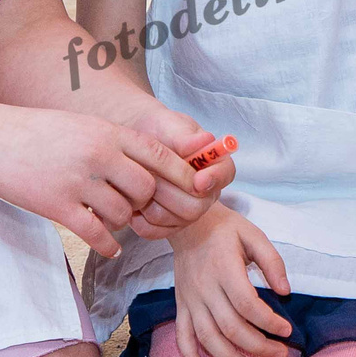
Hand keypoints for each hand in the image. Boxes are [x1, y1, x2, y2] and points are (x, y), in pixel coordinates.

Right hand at [0, 107, 208, 257]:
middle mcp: (97, 155)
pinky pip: (97, 235)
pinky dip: (108, 246)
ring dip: (121, 223)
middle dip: (144, 204)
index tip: (189, 190)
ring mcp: (77, 182)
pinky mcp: (58, 207)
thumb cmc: (38, 133)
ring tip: (108, 219)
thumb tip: (151, 163)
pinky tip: (107, 247)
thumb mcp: (82, 126)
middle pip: (145, 189)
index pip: (159, 155)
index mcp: (107, 132)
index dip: (180, 176)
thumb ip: (115, 142)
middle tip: (131, 207)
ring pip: (122, 214)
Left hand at [99, 93, 228, 236]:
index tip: (198, 179)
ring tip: (137, 181)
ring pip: (175, 220)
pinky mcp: (166, 226)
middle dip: (170, 190)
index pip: (225, 174)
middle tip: (150, 173)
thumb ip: (185, 136)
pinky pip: (154, 231)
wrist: (133, 146)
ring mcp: (187, 212)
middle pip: (198, 206)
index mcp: (214, 164)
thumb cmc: (157, 131)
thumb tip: (204, 140)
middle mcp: (205, 192)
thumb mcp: (169, 125)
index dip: (214, 178)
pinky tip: (130, 199)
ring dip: (152, 201)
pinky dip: (138, 217)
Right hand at [167, 206, 291, 356]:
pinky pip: (181, 335)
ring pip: (207, 337)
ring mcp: (190, 299)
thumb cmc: (225, 229)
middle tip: (281, 356)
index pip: (247, 305)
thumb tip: (286, 292)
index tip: (287, 330)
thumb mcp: (254, 235)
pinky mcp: (182, 304)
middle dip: (258, 347)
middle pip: (230, 327)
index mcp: (224, 269)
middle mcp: (204, 287)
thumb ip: (272, 262)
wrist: (186, 223)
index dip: (269, 322)